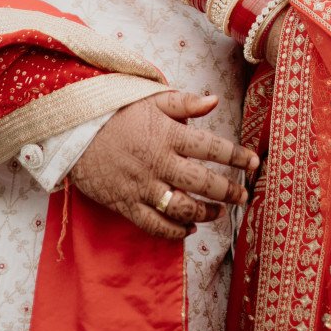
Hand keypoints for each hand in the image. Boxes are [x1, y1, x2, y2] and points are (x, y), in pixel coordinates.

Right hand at [69, 91, 257, 240]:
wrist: (76, 130)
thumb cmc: (118, 112)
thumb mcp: (152, 99)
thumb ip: (185, 103)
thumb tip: (215, 101)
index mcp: (169, 134)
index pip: (212, 147)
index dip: (237, 156)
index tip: (254, 162)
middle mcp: (159, 163)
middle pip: (203, 182)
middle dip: (228, 190)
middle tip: (243, 196)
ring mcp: (143, 186)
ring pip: (182, 208)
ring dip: (205, 213)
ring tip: (219, 213)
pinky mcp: (127, 204)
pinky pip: (155, 225)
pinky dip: (175, 231)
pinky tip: (189, 229)